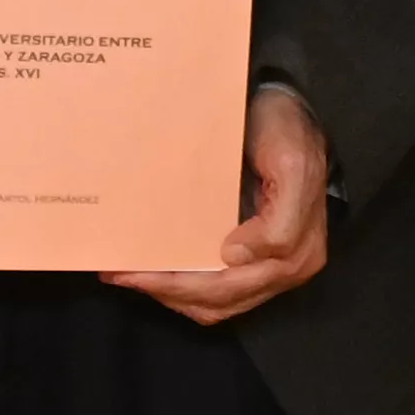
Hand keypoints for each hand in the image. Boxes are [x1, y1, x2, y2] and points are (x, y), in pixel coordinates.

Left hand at [109, 86, 332, 325]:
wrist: (290, 110)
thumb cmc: (285, 131)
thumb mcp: (290, 164)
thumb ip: (278, 222)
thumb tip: (234, 256)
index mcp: (296, 251)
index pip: (232, 285)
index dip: (182, 284)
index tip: (138, 269)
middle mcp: (285, 270)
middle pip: (218, 301)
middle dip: (165, 291)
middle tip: (117, 273)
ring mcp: (269, 269)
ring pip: (213, 304)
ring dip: (169, 294)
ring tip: (126, 275)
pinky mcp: (253, 261)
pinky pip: (214, 291)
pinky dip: (181, 288)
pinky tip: (153, 271)